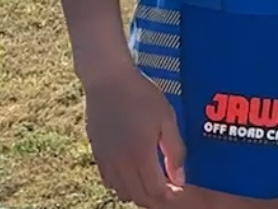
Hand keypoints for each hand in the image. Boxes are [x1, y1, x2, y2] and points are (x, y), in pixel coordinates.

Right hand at [83, 65, 185, 206]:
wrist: (108, 81)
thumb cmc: (141, 95)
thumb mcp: (166, 118)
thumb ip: (174, 150)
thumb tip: (180, 178)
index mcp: (140, 156)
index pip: (156, 192)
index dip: (170, 196)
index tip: (180, 189)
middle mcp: (121, 165)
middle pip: (139, 197)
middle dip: (156, 200)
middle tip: (169, 191)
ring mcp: (107, 161)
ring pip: (123, 193)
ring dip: (140, 194)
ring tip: (153, 182)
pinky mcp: (97, 155)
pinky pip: (110, 182)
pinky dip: (123, 186)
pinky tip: (133, 173)